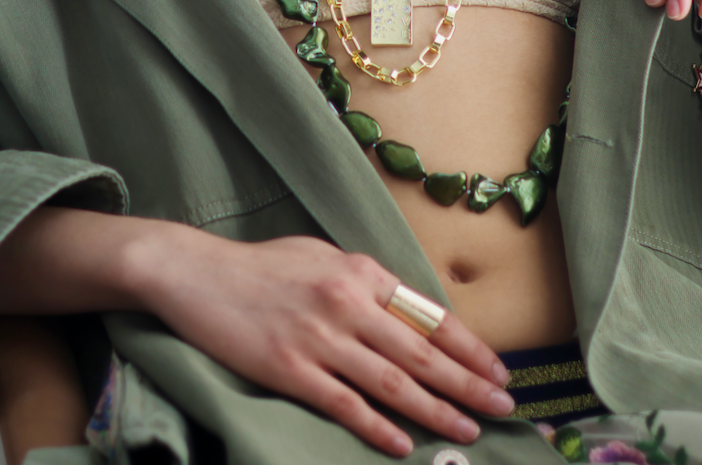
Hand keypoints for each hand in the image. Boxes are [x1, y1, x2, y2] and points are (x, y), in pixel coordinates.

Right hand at [131, 229, 514, 456]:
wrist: (197, 273)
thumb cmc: (263, 266)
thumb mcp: (323, 257)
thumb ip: (365, 283)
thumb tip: (409, 313)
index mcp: (360, 271)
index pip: (429, 314)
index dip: (469, 346)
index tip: (498, 369)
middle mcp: (346, 301)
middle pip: (420, 352)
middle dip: (468, 383)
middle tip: (504, 406)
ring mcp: (318, 337)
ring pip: (391, 382)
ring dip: (435, 410)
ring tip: (470, 429)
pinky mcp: (289, 368)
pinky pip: (344, 404)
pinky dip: (376, 427)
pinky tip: (402, 444)